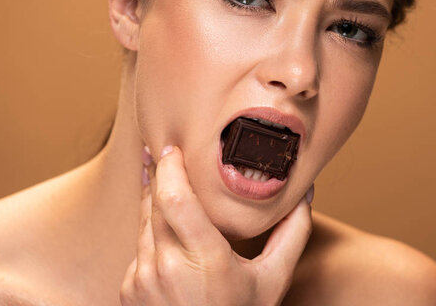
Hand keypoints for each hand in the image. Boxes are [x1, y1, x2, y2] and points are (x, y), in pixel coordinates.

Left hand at [120, 146, 312, 304]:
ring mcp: (144, 279)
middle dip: (158, 175)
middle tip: (163, 151)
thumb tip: (305, 193)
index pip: (175, 200)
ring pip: (144, 222)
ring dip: (152, 198)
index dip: (170, 168)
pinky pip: (140, 246)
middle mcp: (167, 267)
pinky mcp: (129, 289)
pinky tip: (167, 230)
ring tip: (160, 177)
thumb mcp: (274, 279)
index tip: (172, 146)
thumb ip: (293, 233)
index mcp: (205, 260)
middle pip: (154, 203)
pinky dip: (152, 232)